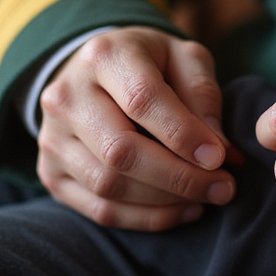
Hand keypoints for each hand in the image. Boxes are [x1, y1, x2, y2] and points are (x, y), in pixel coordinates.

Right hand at [37, 27, 234, 230]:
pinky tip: (181, 210)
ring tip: (207, 197)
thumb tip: (217, 150)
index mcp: (103, 56)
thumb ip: (202, 95)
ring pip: (109, 186)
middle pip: (120, 151)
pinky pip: (100, 210)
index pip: (141, 99)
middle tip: (224, 187)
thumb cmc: (150, 65)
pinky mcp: (51, 173)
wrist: (94, 73)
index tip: (220, 158)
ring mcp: (51, 138)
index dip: (183, 134)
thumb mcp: (183, 58)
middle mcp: (66, 96)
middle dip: (179, 177)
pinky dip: (146, 219)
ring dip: (166, 202)